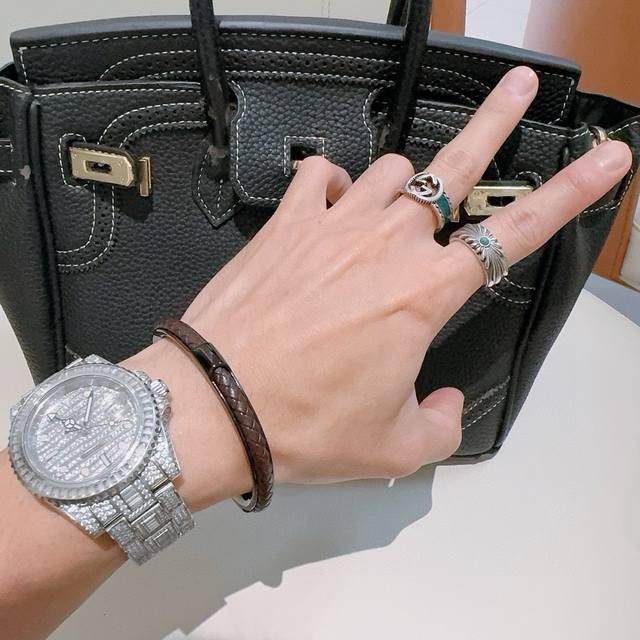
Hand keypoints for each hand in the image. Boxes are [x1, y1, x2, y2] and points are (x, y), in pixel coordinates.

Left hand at [125, 66, 630, 507]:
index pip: (517, 232)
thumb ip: (441, 425)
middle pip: (454, 168)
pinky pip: (319, 176)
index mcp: (424, 294)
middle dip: (495, 122)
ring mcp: (332, 226)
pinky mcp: (285, 224)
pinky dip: (331, 183)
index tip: (603, 160)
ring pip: (389, 173)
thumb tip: (445, 404)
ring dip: (402, 186)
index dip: (569, 191)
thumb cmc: (304, 424)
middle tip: (519, 90)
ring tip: (396, 210)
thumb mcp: (393, 447)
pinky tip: (330, 202)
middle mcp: (385, 245)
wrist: (215, 405)